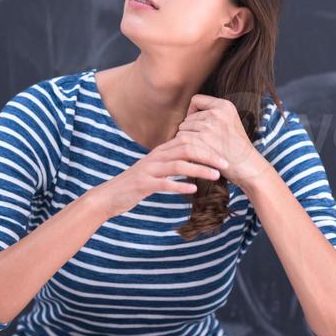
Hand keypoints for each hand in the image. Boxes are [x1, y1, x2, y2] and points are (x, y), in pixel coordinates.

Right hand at [95, 133, 228, 218]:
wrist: (110, 195)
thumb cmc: (136, 184)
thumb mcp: (156, 169)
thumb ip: (173, 163)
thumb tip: (194, 161)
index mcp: (161, 151)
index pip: (188, 140)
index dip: (208, 145)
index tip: (225, 154)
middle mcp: (156, 157)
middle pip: (186, 148)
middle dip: (208, 155)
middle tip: (226, 164)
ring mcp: (149, 170)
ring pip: (178, 164)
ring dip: (199, 169)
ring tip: (216, 176)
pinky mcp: (143, 184)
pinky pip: (164, 183)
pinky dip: (180, 185)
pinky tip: (193, 189)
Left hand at [177, 93, 269, 189]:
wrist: (248, 166)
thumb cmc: (236, 148)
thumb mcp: (230, 122)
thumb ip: (210, 114)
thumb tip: (185, 117)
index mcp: (225, 105)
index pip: (196, 100)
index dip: (193, 112)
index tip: (197, 125)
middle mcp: (217, 112)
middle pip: (187, 118)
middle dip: (191, 131)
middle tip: (204, 144)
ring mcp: (209, 126)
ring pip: (182, 129)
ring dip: (187, 141)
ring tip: (202, 149)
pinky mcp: (202, 140)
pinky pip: (181, 139)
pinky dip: (185, 148)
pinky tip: (194, 155)